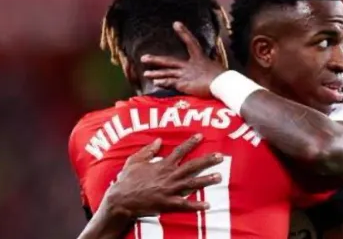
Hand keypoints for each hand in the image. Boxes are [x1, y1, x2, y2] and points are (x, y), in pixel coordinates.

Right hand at [100, 134, 222, 218]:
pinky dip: (196, 205)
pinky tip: (207, 204)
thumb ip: (148, 150)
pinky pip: (185, 204)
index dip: (191, 143)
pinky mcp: (168, 204)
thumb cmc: (127, 180)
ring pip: (192, 184)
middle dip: (207, 160)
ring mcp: (170, 190)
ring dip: (206, 180)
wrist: (121, 200)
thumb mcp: (135, 161)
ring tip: (219, 176)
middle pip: (192, 166)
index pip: (180, 151)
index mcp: (162, 165)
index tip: (201, 136)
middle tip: (220, 156)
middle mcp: (169, 176)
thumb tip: (159, 140)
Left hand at [141, 21, 225, 97]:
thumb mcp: (217, 67)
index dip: (183, 32)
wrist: (222, 84)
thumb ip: (212, 63)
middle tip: (143, 58)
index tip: (176, 23)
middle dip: (156, 60)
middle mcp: (189, 65)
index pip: (191, 42)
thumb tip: (215, 59)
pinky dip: (162, 82)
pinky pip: (170, 83)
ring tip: (145, 73)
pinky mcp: (183, 84)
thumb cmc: (223, 77)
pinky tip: (155, 83)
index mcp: (199, 58)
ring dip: (155, 73)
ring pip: (167, 73)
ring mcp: (185, 74)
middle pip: (169, 61)